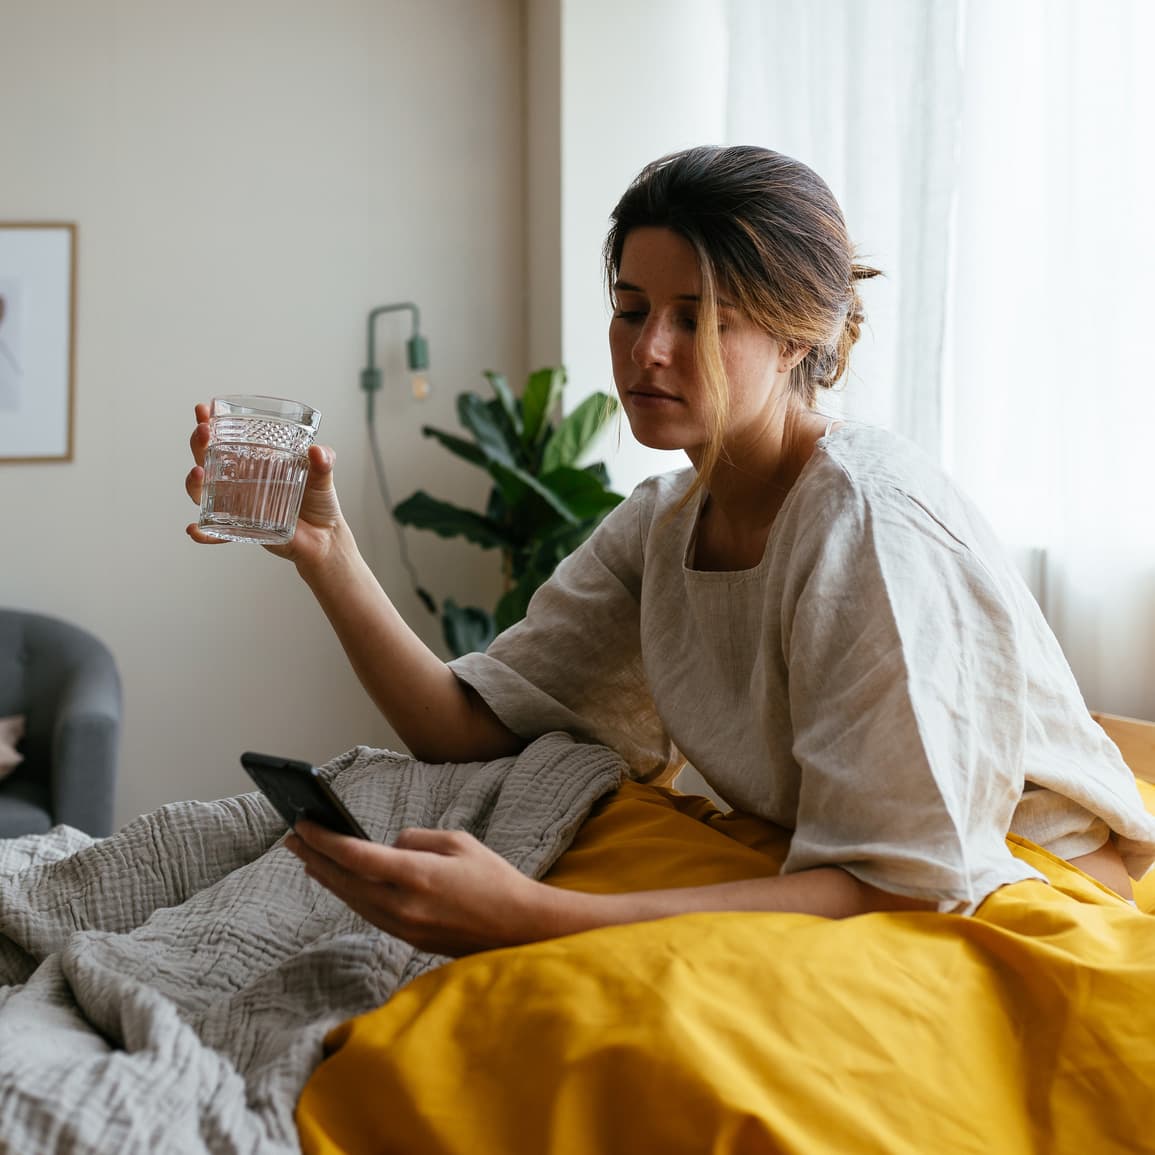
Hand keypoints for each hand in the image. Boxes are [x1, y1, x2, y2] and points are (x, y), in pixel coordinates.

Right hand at [184, 401, 346, 567]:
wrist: (325, 537)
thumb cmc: (319, 501)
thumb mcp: (322, 475)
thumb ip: (323, 461)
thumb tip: (317, 451)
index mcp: (254, 463)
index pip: (225, 439)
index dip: (210, 424)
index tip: (203, 410)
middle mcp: (239, 482)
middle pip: (206, 460)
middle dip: (199, 444)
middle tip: (204, 432)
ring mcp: (237, 506)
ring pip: (203, 494)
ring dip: (194, 483)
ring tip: (198, 473)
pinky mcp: (243, 531)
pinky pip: (216, 534)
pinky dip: (203, 533)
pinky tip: (194, 529)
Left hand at [286, 821, 561, 956]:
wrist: (518, 928)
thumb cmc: (494, 879)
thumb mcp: (458, 842)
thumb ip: (416, 839)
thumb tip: (388, 846)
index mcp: (416, 875)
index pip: (356, 856)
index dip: (324, 839)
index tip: (302, 824)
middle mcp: (402, 904)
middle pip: (344, 880)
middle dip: (314, 856)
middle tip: (290, 836)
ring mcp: (402, 925)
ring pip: (351, 899)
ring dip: (326, 876)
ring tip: (306, 856)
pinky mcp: (406, 937)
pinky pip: (366, 911)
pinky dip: (347, 893)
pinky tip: (338, 882)